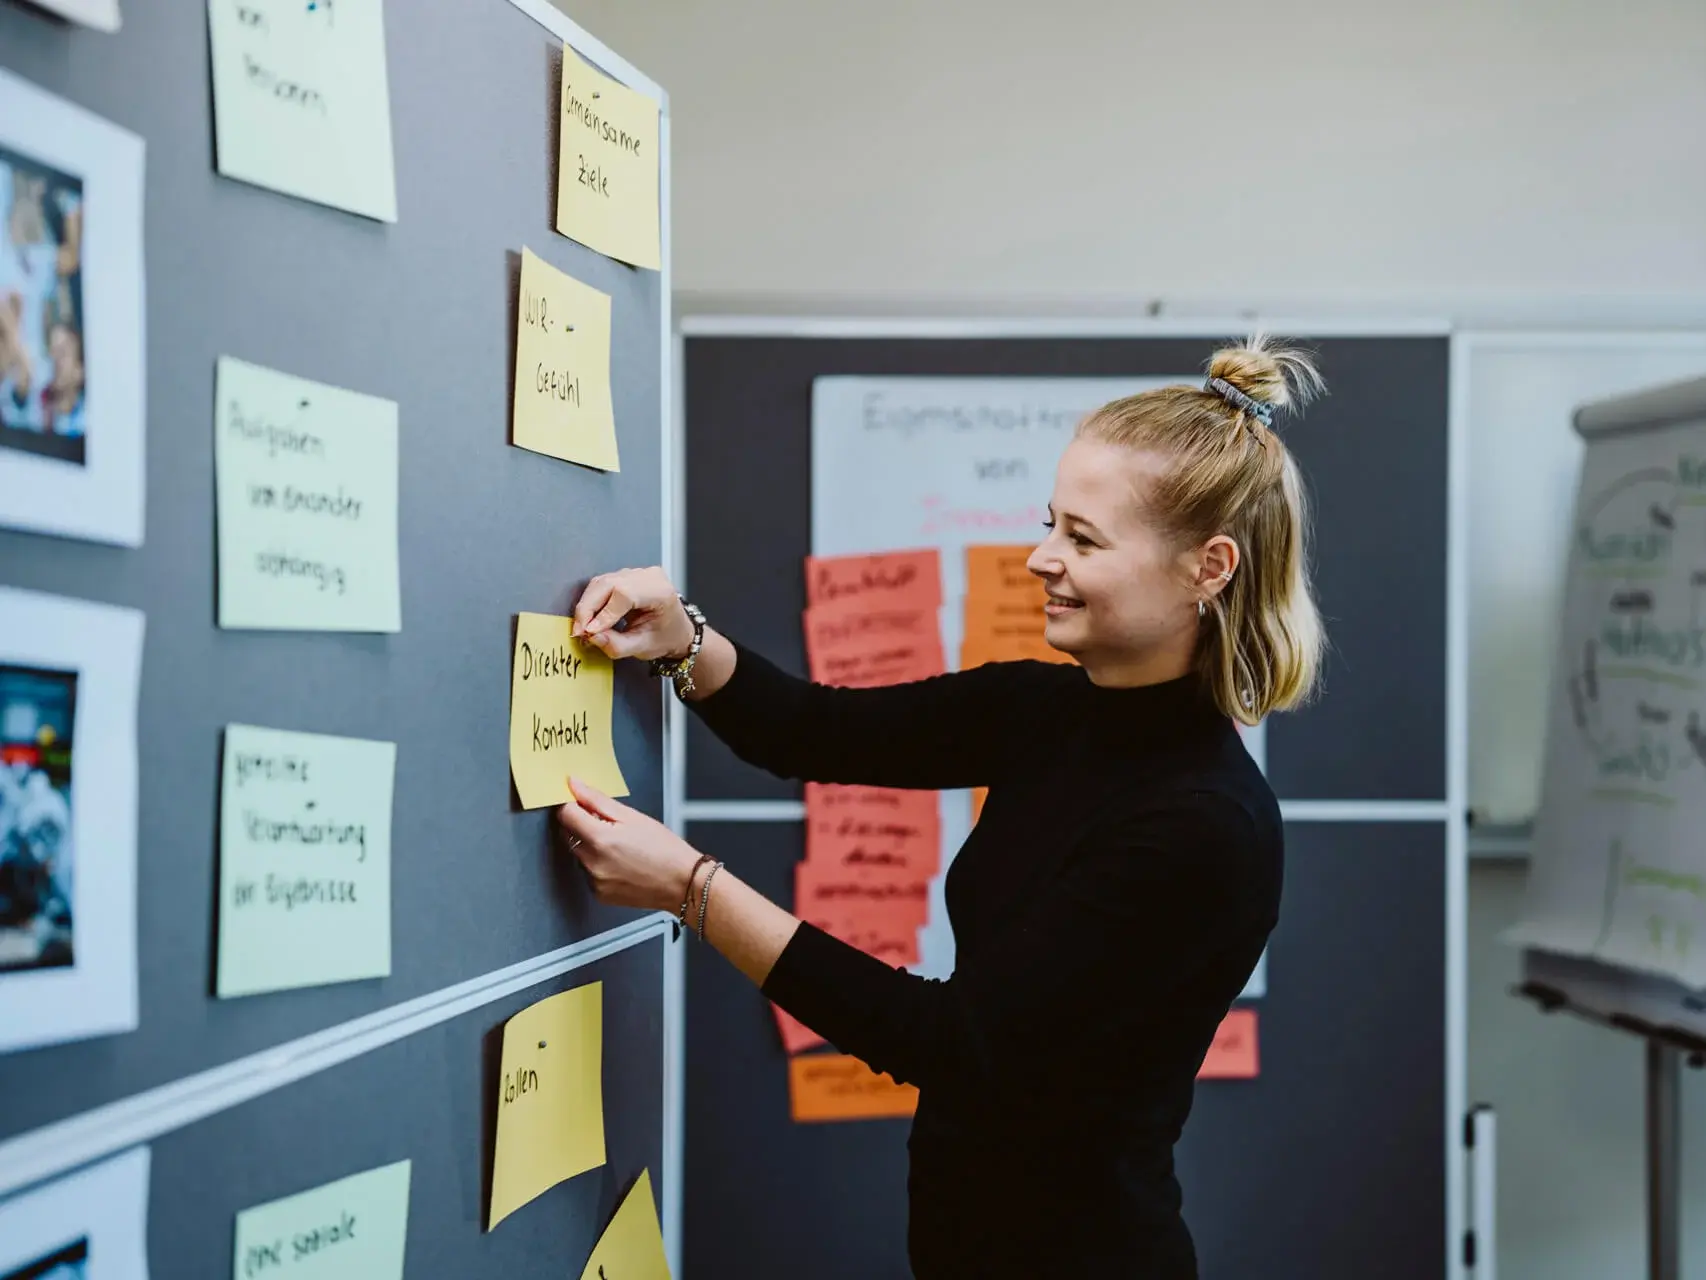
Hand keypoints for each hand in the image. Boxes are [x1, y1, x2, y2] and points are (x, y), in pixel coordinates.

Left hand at [556, 778, 701, 912]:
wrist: (683, 883)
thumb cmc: (666, 850)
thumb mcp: (633, 816)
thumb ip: (597, 800)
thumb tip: (575, 786)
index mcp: (600, 840)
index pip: (566, 814)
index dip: (572, 804)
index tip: (580, 802)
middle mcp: (592, 863)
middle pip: (568, 835)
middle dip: (581, 825)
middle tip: (610, 825)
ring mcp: (594, 881)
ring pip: (578, 854)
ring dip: (590, 846)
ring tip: (621, 847)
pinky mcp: (599, 894)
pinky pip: (588, 872)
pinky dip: (598, 864)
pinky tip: (620, 862)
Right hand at [571, 566, 692, 661]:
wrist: (675, 630)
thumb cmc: (664, 638)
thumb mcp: (643, 648)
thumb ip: (617, 645)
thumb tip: (592, 636)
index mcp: (661, 592)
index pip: (625, 594)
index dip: (603, 613)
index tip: (589, 631)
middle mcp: (649, 577)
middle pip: (608, 584)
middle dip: (588, 608)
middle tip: (579, 630)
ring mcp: (637, 573)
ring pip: (601, 582)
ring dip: (587, 605)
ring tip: (584, 626)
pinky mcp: (626, 575)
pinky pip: (602, 583)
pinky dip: (592, 600)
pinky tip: (590, 617)